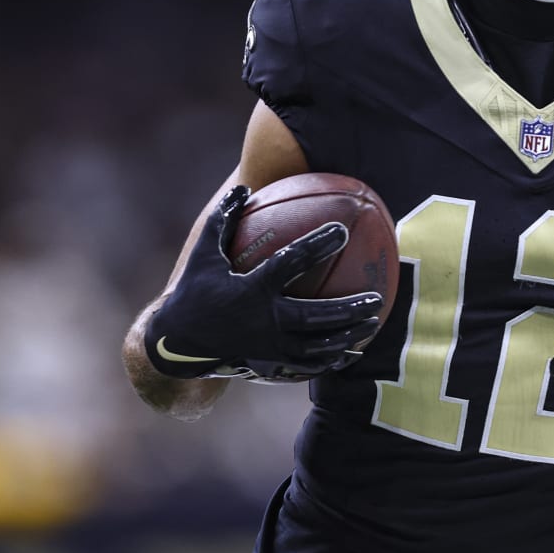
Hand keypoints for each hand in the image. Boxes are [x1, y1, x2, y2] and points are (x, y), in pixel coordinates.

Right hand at [146, 186, 383, 381]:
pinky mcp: (270, 361)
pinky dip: (331, 360)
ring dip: (346, 336)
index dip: (317, 245)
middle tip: (376, 297)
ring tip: (371, 324)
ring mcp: (268, 346)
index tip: (340, 231)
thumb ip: (223, 219)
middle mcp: (263, 320)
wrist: (178, 341)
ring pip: (316, 347)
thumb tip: (244, 187)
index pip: (290, 263)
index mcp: (250, 289)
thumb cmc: (194, 290)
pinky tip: (351, 352)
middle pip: (314, 317)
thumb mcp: (204, 253)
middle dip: (347, 309)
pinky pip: (307, 365)